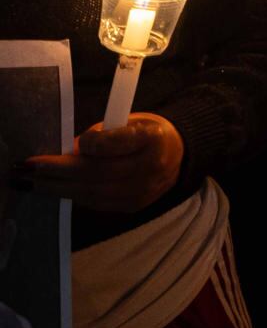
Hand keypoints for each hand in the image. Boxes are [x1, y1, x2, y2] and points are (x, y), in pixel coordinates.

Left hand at [21, 114, 184, 212]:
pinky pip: (96, 203)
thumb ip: (102, 134)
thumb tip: (70, 152)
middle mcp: (151, 168)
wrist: (178, 156)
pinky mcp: (133, 206)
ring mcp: (143, 191)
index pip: (119, 143)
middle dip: (58, 172)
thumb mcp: (130, 121)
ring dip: (57, 188)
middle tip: (27, 169)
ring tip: (31, 183)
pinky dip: (73, 195)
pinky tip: (55, 189)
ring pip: (92, 192)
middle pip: (98, 172)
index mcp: (154, 138)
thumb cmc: (146, 133)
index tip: (69, 144)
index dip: (92, 144)